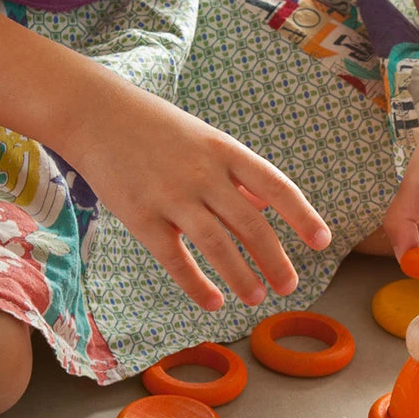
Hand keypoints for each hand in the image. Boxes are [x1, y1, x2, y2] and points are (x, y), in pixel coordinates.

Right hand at [63, 83, 330, 310]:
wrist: (95, 114)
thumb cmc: (159, 129)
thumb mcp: (207, 140)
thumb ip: (237, 175)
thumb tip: (267, 206)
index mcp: (226, 151)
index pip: (276, 186)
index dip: (302, 215)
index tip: (323, 241)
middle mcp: (203, 173)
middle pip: (250, 224)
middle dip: (275, 259)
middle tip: (290, 286)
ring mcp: (171, 195)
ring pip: (216, 245)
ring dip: (242, 277)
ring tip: (257, 299)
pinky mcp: (140, 217)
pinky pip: (175, 259)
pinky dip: (197, 285)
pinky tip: (214, 303)